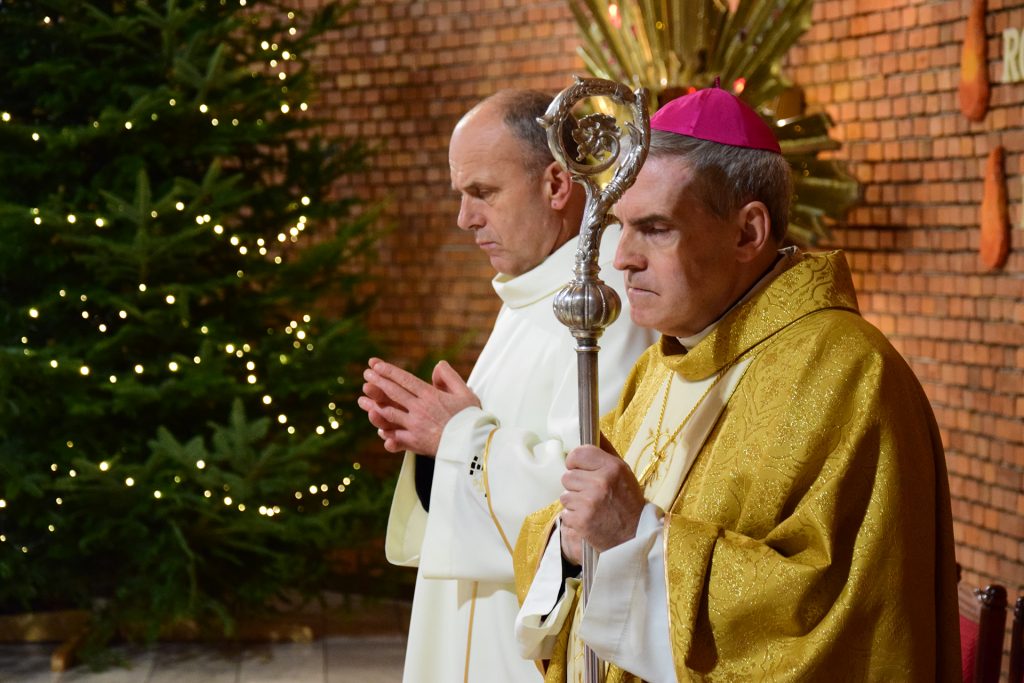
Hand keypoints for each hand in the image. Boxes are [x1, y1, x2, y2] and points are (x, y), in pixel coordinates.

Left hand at [356, 357, 480, 455]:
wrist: (472, 446)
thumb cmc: (471, 419)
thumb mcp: (466, 393)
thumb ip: (450, 377)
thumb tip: (437, 365)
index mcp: (431, 396)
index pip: (405, 380)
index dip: (389, 372)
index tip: (376, 365)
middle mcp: (419, 409)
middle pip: (394, 393)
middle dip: (378, 382)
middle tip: (367, 374)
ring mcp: (414, 426)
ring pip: (389, 413)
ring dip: (374, 405)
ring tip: (362, 398)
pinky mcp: (414, 442)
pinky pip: (395, 435)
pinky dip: (385, 432)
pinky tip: (378, 428)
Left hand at [559, 445, 644, 564]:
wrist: (635, 536)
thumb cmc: (628, 501)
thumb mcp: (623, 472)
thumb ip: (606, 451)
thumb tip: (594, 429)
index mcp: (612, 467)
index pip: (578, 453)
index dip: (575, 461)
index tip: (580, 469)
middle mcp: (600, 482)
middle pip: (567, 475)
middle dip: (576, 484)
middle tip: (591, 493)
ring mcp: (589, 502)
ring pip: (564, 494)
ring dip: (574, 501)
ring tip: (591, 507)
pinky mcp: (581, 520)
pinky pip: (565, 512)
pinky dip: (574, 517)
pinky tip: (589, 519)